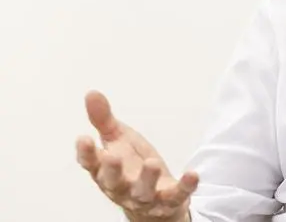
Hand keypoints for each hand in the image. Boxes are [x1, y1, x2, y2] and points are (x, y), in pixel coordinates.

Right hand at [75, 91, 198, 221]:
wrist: (153, 202)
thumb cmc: (130, 167)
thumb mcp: (118, 141)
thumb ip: (104, 120)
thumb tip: (91, 93)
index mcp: (106, 172)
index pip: (92, 165)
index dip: (86, 153)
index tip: (83, 139)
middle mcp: (121, 187)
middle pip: (113, 182)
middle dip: (112, 171)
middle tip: (113, 157)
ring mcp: (145, 197)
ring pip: (143, 192)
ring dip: (147, 179)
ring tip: (151, 163)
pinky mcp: (169, 201)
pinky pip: (177, 196)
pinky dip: (185, 187)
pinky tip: (192, 174)